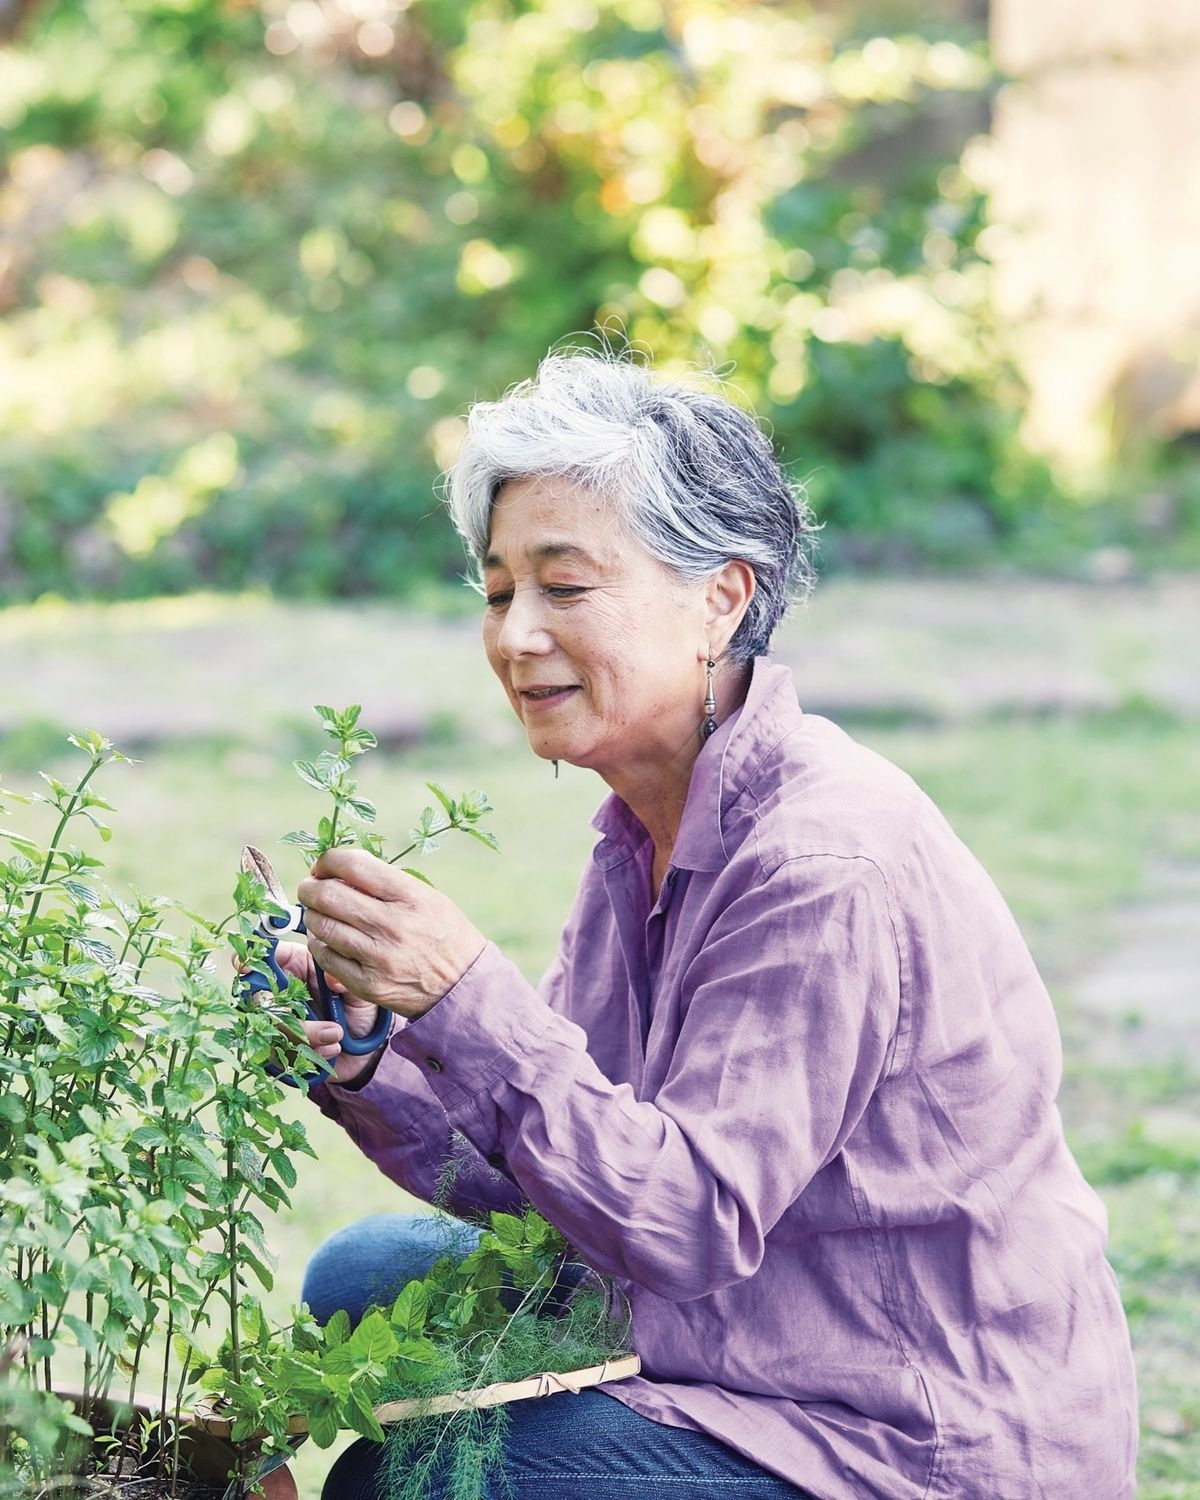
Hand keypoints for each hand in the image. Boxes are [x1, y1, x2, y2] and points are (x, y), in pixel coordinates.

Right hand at [254, 940, 385, 1086]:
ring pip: (270, 1030)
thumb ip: (345, 981)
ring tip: (337, 1035)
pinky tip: (332, 1049)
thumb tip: (332, 980)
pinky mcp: (279, 1048)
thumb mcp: (358, 989)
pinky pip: (278, 1054)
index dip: (251, 961)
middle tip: (329, 1027)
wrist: (365, 1045)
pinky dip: (308, 1054)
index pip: (266, 958)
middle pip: (259, 1000)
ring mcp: (277, 1020)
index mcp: (296, 965)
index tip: (247, 967)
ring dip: (306, 1037)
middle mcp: (280, 991)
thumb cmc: (357, 1006)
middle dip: (288, 1017)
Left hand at [298, 848, 486, 1020]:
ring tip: (319, 913)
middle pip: (329, 896)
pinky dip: (319, 944)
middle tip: (310, 888)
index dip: (328, 861)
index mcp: (409, 896)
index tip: (323, 866)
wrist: (462, 984)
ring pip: (321, 926)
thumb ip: (385, 882)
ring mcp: (378, 957)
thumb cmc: (443, 933)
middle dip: (310, 888)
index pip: (353, 865)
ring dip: (312, 915)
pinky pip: (326, 957)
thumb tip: (339, 870)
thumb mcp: (427, 896)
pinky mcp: (367, 984)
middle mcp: (393, 925)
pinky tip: (328, 940)